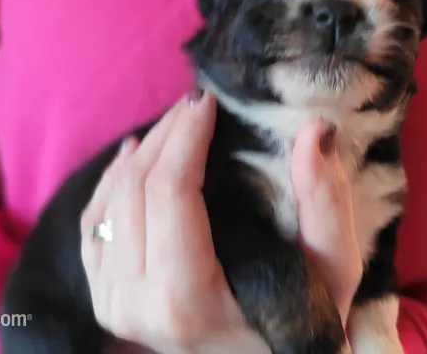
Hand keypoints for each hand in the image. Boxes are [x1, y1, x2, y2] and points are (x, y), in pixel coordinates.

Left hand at [80, 90, 362, 351]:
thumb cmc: (304, 326)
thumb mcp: (333, 272)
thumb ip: (325, 202)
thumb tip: (315, 129)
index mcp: (186, 298)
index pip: (170, 192)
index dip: (186, 136)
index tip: (210, 100)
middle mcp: (136, 304)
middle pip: (135, 189)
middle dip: (166, 135)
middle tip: (199, 103)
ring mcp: (113, 304)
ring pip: (109, 200)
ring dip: (142, 152)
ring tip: (176, 122)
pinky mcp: (106, 299)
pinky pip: (94, 224)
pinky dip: (112, 182)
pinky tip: (133, 155)